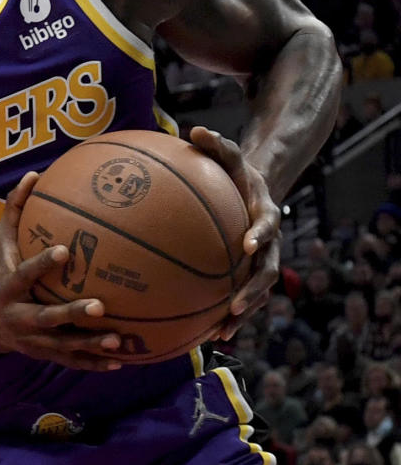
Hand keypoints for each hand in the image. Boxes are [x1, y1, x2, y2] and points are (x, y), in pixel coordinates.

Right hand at [0, 172, 123, 369]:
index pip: (25, 275)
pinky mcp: (47, 355)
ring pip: (64, 346)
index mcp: (10, 288)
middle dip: (71, 315)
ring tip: (118, 341)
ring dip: (90, 345)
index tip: (65, 250)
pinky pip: (73, 362)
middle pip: (47, 318)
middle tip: (99, 306)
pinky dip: (96, 363)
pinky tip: (122, 361)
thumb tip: (34, 174)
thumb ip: (14, 212)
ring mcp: (35, 341)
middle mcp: (21, 317)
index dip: (42, 264)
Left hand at [189, 125, 280, 338]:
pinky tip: (205, 333)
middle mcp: (270, 243)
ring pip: (259, 293)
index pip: (268, 225)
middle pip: (268, 272)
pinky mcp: (250, 274)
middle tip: (235, 306)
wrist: (255, 191)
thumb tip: (194, 130)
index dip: (261, 235)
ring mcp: (263, 262)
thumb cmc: (236, 172)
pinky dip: (229, 316)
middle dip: (253, 292)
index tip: (248, 244)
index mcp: (266, 213)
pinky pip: (243, 298)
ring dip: (243, 314)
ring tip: (221, 332)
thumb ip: (216, 144)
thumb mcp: (229, 154)